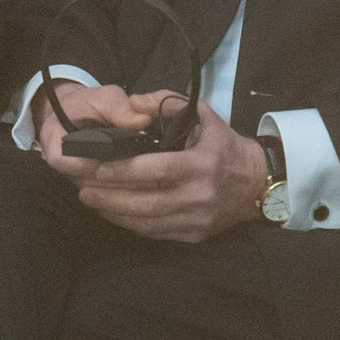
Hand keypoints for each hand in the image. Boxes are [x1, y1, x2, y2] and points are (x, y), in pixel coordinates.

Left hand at [68, 94, 266, 242]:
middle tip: (82, 188)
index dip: (125, 172)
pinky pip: (155, 234)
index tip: (96, 169)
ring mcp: (197, 220)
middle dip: (110, 196)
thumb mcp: (204, 114)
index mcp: (203, 164)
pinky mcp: (194, 236)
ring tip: (90, 199)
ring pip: (147, 223)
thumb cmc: (225, 145)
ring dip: (115, 213)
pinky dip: (131, 224)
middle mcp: (200, 196)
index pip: (158, 171)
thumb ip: (168, 102)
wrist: (257, 183)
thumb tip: (134, 104)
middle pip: (147, 202)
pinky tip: (113, 212)